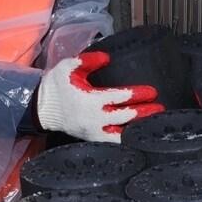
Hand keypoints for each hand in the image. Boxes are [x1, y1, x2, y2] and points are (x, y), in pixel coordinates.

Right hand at [35, 51, 163, 142]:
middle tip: (161, 109)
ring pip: (121, 134)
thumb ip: (89, 60)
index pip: (120, 97)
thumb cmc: (55, 86)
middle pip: (126, 117)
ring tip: (153, 126)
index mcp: (91, 100)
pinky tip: (137, 137)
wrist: (40, 108)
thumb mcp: (69, 67)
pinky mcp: (91, 139)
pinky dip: (126, 140)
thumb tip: (107, 58)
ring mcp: (93, 132)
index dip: (137, 94)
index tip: (152, 91)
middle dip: (144, 112)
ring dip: (138, 129)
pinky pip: (112, 143)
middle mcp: (95, 119)